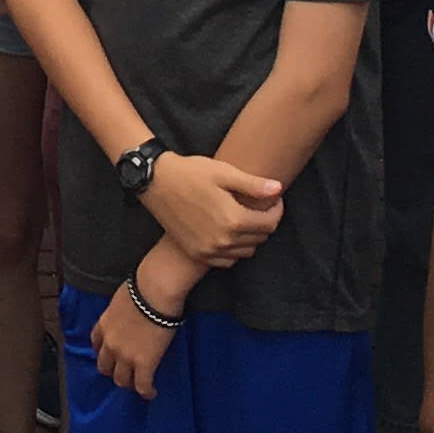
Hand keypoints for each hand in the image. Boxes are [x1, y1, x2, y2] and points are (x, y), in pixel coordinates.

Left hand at [91, 268, 178, 398]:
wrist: (154, 293)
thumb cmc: (141, 288)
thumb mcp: (121, 300)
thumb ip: (120, 312)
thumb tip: (129, 313)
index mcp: (104, 325)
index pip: (96, 344)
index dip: (103, 352)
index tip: (110, 354)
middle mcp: (110, 344)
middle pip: (104, 366)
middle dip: (112, 371)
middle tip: (124, 372)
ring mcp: (125, 356)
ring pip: (121, 380)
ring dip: (128, 383)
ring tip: (138, 384)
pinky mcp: (144, 364)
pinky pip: (142, 386)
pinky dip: (146, 392)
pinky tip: (151, 393)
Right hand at [141, 152, 285, 271]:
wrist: (155, 182)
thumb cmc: (190, 172)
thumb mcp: (223, 172)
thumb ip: (253, 185)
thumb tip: (278, 189)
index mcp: (233, 219)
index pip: (270, 223)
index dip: (277, 210)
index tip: (274, 199)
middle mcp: (223, 240)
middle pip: (260, 238)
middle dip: (264, 222)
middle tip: (259, 206)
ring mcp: (209, 250)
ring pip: (246, 251)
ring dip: (251, 237)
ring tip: (244, 217)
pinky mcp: (197, 254)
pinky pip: (228, 260)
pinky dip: (234, 249)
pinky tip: (229, 232)